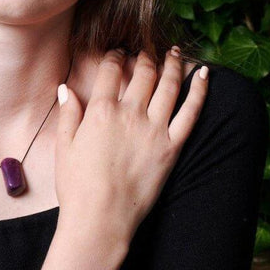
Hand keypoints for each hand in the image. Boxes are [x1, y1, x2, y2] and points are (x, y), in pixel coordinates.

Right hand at [54, 47, 208, 251]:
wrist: (101, 219)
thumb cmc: (77, 188)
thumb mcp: (64, 147)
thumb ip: (69, 115)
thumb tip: (66, 89)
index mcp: (100, 111)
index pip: (112, 70)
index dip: (116, 56)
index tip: (119, 52)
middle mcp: (130, 114)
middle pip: (144, 72)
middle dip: (146, 55)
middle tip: (148, 50)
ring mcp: (154, 129)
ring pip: (169, 85)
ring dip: (174, 64)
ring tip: (176, 53)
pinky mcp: (172, 147)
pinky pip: (191, 112)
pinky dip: (200, 90)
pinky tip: (205, 75)